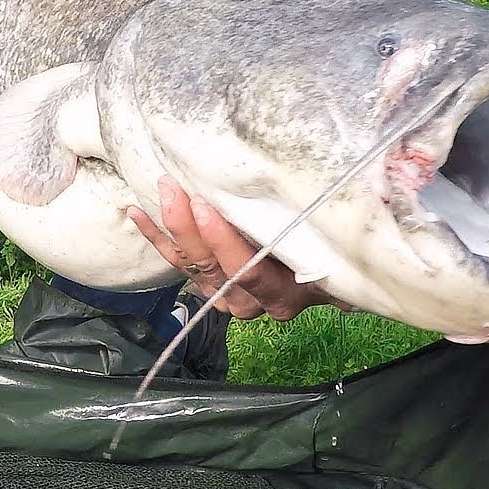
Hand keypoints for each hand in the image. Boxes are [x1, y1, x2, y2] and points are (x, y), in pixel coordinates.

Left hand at [128, 175, 353, 320]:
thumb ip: (338, 243)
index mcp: (284, 295)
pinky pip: (180, 263)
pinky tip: (136, 212)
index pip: (249, 271)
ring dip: (169, 230)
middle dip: (188, 228)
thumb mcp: (341, 254)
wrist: (326, 276)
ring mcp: (227, 295)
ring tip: (156, 192)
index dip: (223, 243)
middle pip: (213, 268)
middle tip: (174, 188)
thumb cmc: (337, 258)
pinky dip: (158, 238)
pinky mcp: (211, 283)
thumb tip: (353, 220)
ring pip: (192, 266)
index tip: (205, 207)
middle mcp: (252, 301)